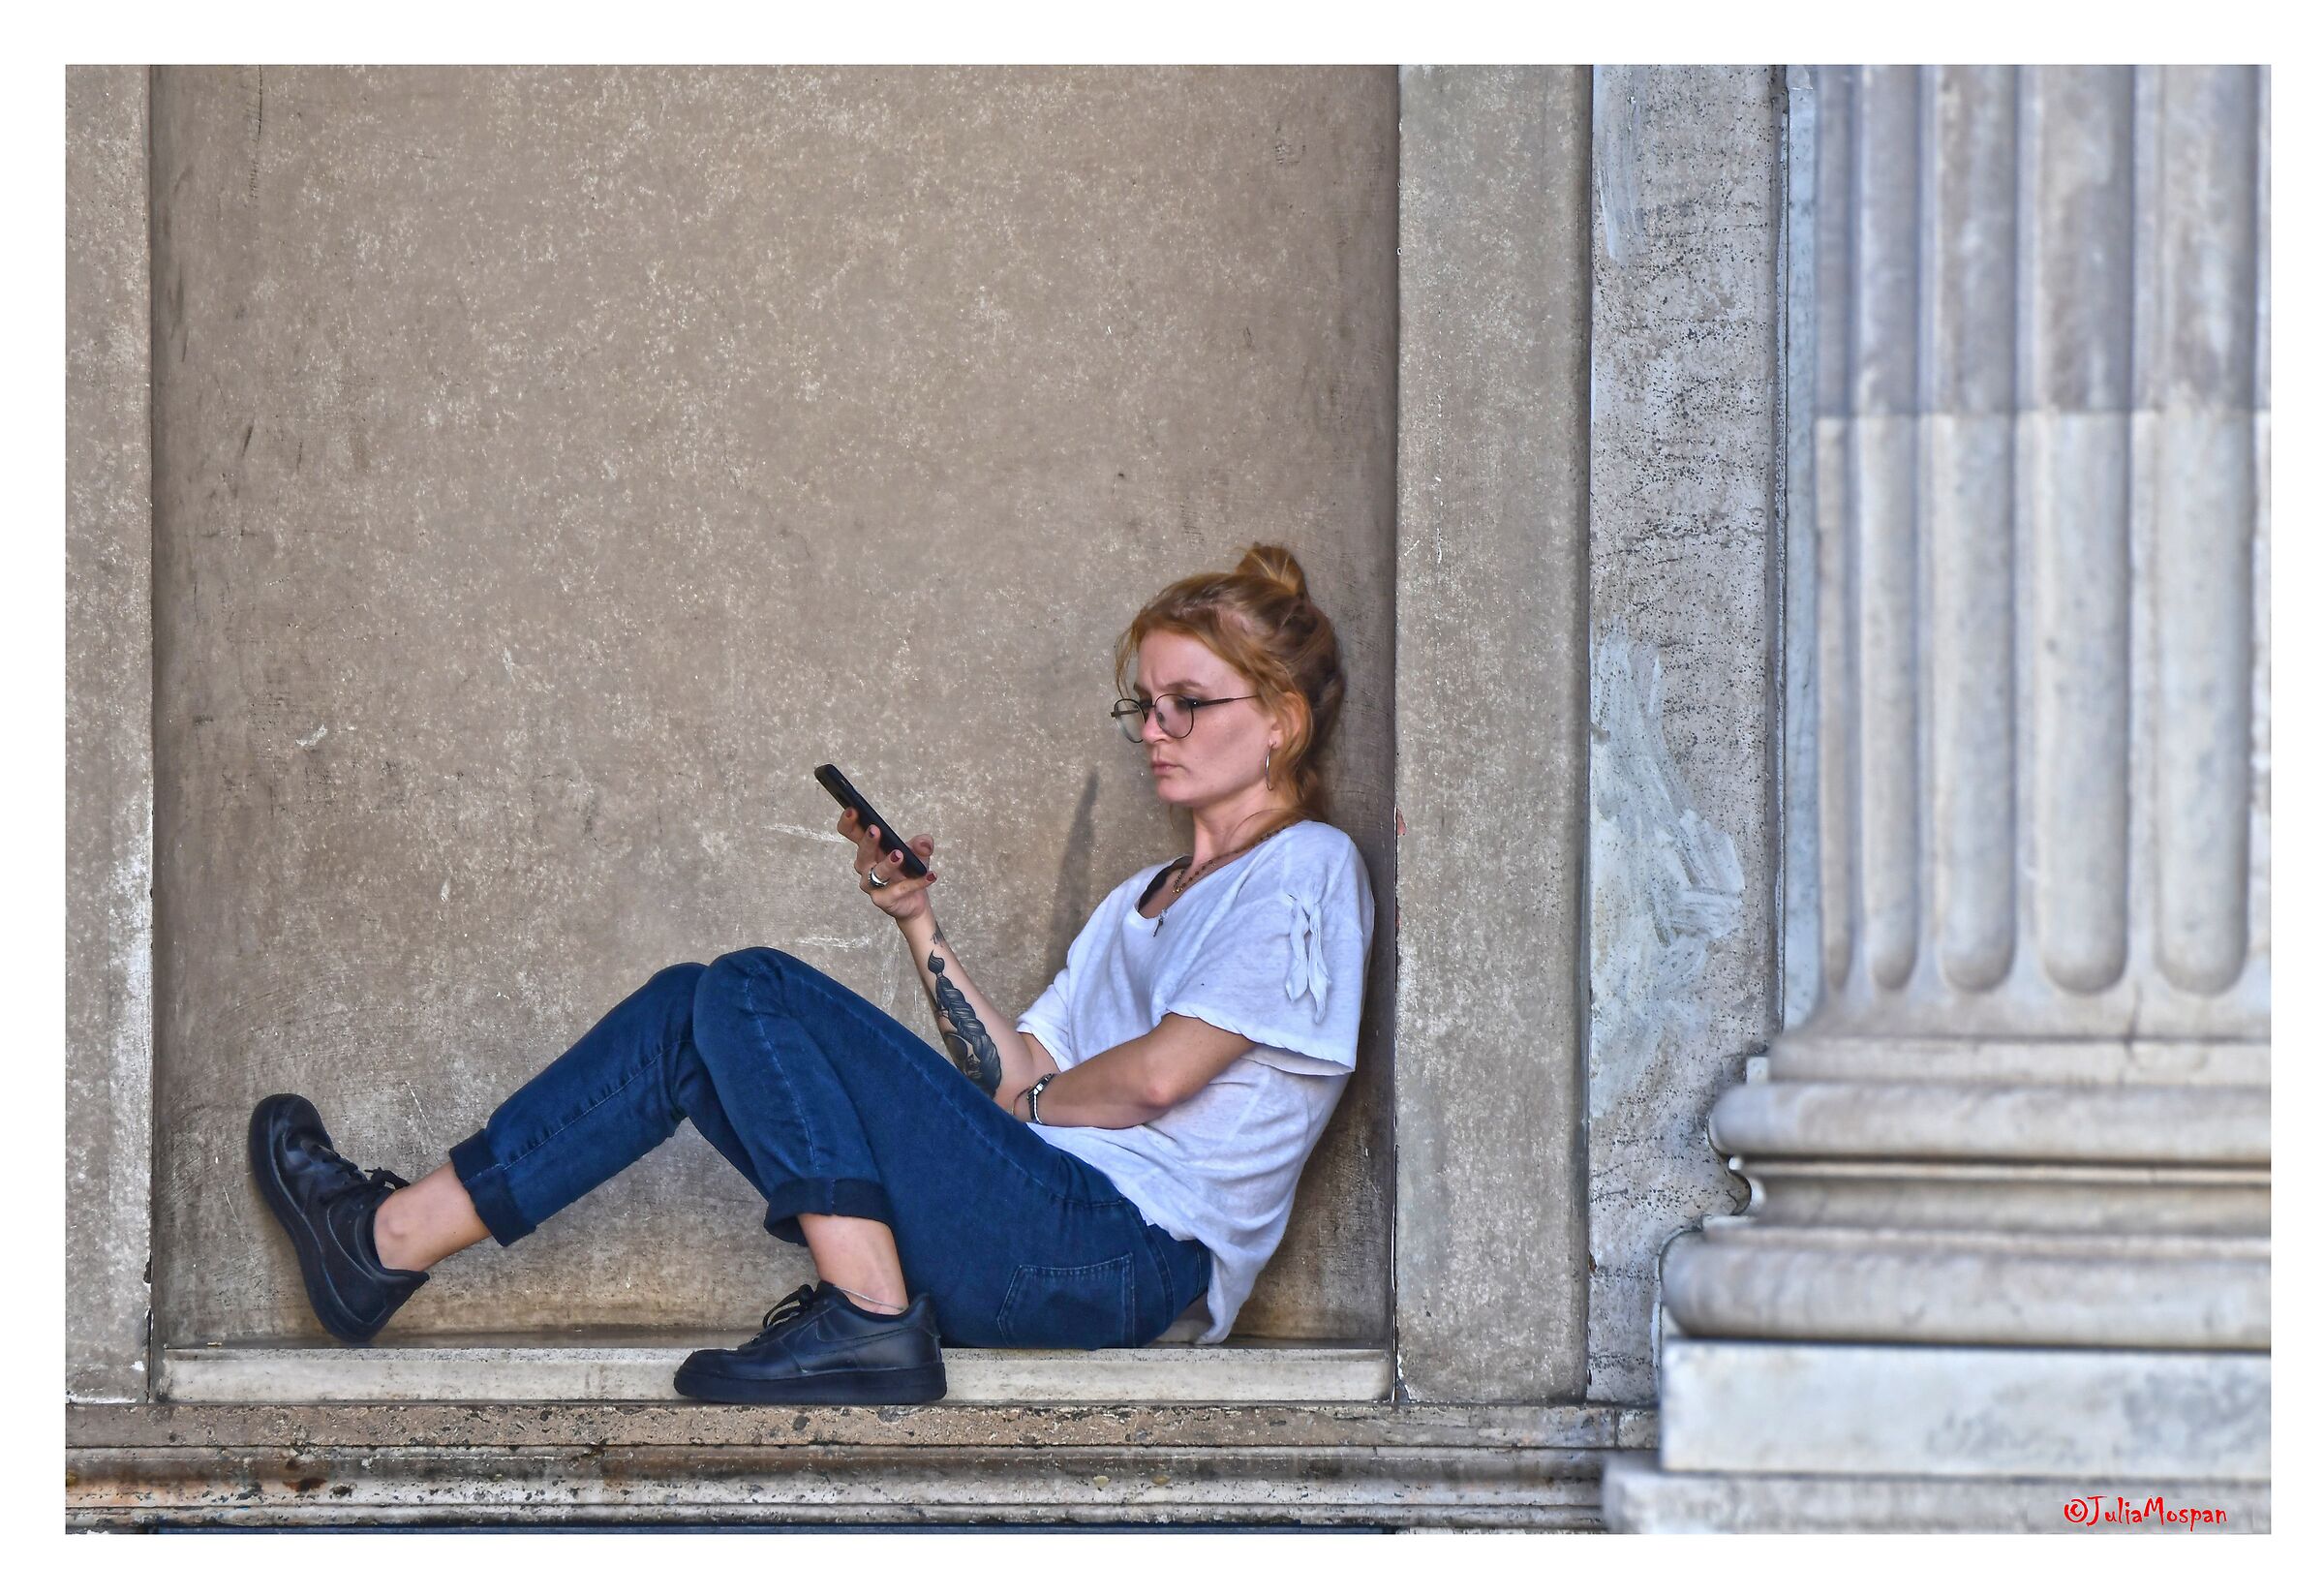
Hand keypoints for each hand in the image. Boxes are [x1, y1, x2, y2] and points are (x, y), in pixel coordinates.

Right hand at [836, 806, 938, 924]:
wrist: (914, 900)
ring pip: (877, 873)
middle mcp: (866, 866)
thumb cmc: (909, 870)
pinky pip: (899, 890)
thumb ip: (922, 844)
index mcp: (869, 848)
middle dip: (868, 841)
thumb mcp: (919, 852)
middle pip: (862, 853)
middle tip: (875, 830)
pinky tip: (930, 875)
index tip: (853, 810)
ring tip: (899, 854)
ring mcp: (872, 884)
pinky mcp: (883, 899)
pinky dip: (916, 882)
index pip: (851, 833)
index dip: (848, 822)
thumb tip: (924, 842)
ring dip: (887, 863)